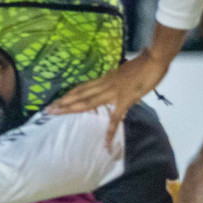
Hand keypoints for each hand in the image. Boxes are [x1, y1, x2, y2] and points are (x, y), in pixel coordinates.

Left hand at [49, 35, 177, 146]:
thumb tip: (111, 86)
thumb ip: (116, 80)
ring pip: (88, 102)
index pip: (82, 87)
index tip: (56, 100)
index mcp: (105, 79)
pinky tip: (105, 142)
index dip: (69, 94)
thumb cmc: (143, 64)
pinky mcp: (125, 100)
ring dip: (72, 108)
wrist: (154, 59)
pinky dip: (110, 130)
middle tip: (47, 109)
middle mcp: (104, 85)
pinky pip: (115, 118)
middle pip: (79, 94)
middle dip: (63, 102)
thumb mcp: (124, 72)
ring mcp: (113, 92)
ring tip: (57, 114)